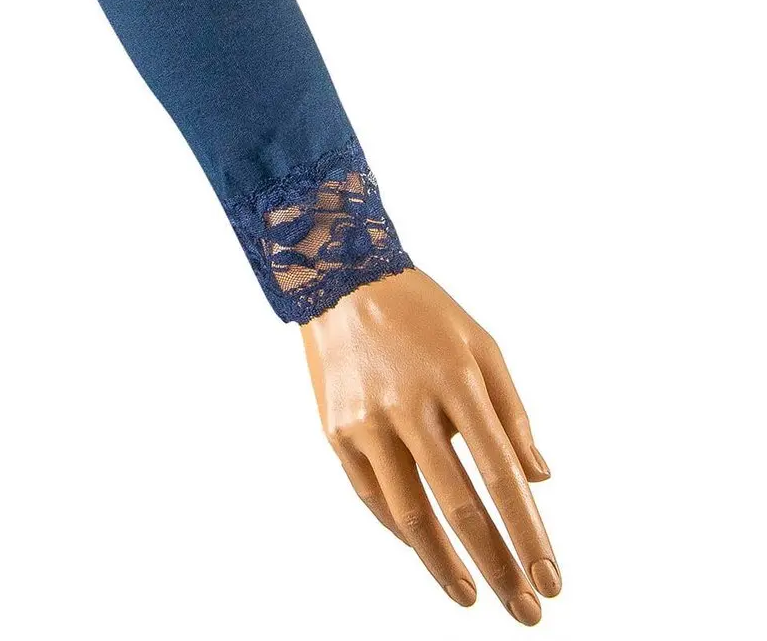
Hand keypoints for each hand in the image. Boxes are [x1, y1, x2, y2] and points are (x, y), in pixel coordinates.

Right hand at [301, 267, 559, 625]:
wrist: (339, 279)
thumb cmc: (423, 313)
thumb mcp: (481, 344)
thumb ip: (512, 413)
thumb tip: (539, 481)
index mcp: (455, 380)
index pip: (501, 476)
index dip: (529, 536)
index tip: (552, 583)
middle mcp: (409, 404)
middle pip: (460, 506)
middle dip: (498, 568)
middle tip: (527, 613)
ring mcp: (367, 420)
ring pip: (410, 514)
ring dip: (445, 566)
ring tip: (471, 598)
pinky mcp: (336, 430)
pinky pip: (373, 496)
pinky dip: (402, 530)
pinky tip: (426, 551)